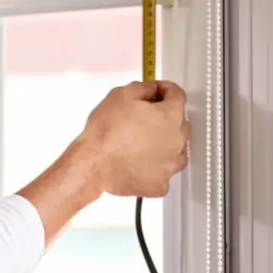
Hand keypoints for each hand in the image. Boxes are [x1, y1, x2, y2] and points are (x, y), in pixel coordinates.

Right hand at [77, 80, 190, 197]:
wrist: (93, 163)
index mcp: (170, 116)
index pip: (178, 95)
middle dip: (165, 116)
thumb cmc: (106, 131)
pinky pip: (164, 173)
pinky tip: (141, 163)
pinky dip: (155, 168)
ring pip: (176, 149)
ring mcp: (171, 165)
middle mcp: (177, 141)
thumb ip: (143, 88)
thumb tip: (152, 89)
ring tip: (143, 142)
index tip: (156, 91)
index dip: (165, 89)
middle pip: (179, 122)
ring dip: (165, 143)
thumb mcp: (121, 95)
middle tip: (144, 117)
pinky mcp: (160, 184)